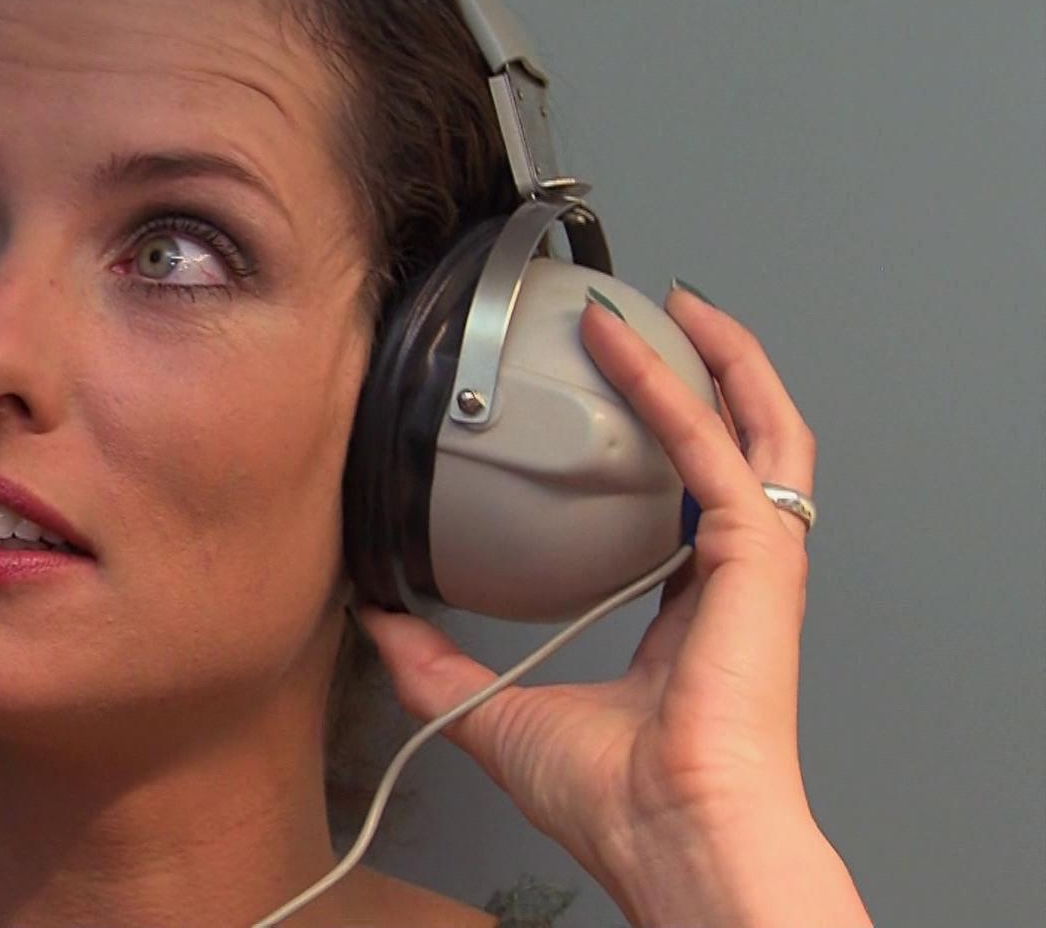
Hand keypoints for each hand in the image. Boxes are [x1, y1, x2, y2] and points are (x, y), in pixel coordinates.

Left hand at [359, 285, 833, 906]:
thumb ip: (437, 665)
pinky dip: (672, 386)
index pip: (688, 506)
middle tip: (662, 324)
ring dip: (718, 361)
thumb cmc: (621, 802)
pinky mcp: (759, 555)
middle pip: (742, 451)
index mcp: (689, 613)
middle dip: (709, 380)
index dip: (662, 449)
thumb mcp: (499, 714)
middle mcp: (731, 579)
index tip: (616, 407)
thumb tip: (378, 622)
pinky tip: (630, 343)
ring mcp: (757, 563)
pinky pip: (715, 448)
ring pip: (757, 431)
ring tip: (673, 306)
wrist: (672, 832)